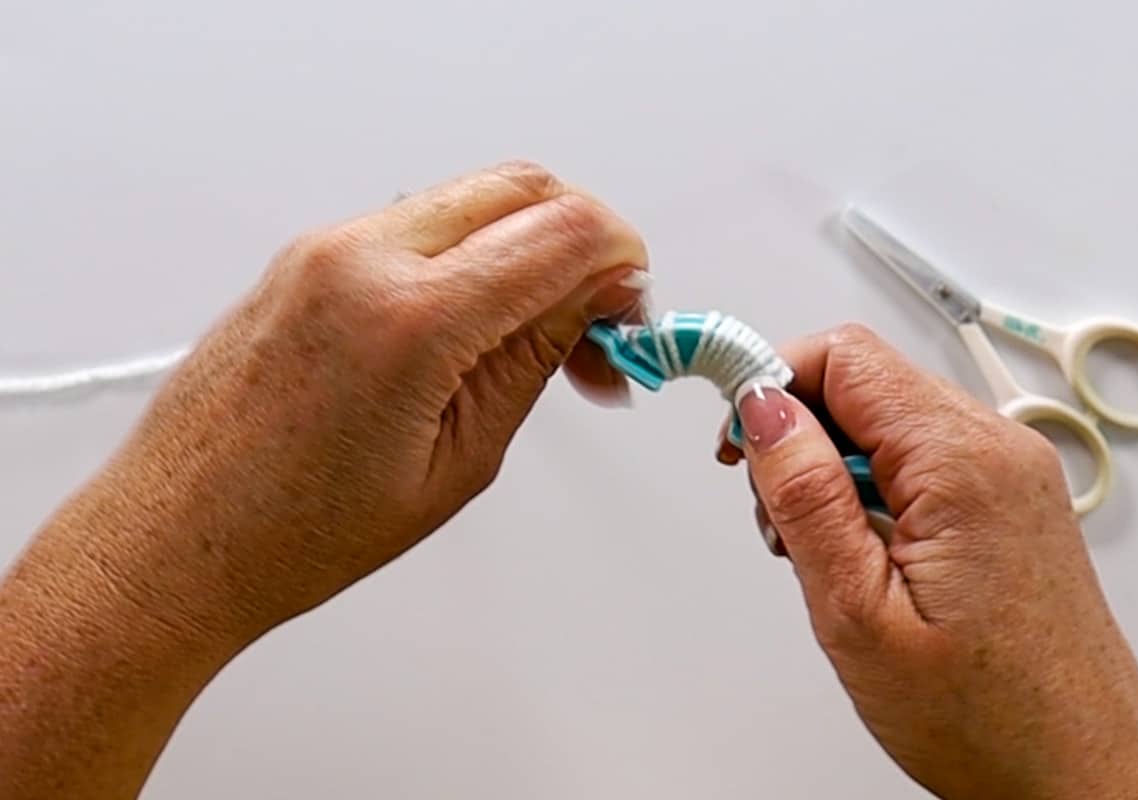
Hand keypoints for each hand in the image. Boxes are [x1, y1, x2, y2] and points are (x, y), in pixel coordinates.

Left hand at [0, 161, 646, 797]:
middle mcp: (362, 257)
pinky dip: (472, 257)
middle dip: (583, 243)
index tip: (630, 312)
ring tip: (536, 338)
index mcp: (410, 318)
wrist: (175, 539)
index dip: (623, 263)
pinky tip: (478, 325)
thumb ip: (533, 361)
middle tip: (596, 323)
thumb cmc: (290, 529)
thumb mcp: (457, 461)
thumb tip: (592, 302)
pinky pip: (420, 223)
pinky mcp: (309, 255)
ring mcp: (326, 247)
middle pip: (524, 187)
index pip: (564, 230)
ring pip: (473, 198)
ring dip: (527, 249)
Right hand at [727, 325, 1137, 799]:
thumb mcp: (859, 613)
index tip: (728, 430)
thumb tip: (761, 408)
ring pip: (883, 418)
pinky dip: (868, 487)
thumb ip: (805, 496)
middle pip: (862, 380)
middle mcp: (997, 450)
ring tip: (822, 551)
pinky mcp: (1005, 499)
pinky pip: (916, 456)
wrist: (1075, 779)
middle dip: (796, 431)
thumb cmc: (987, 720)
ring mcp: (1008, 473)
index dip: (769, 379)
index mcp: (962, 463)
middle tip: (774, 512)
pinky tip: (860, 553)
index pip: (843, 357)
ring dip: (829, 465)